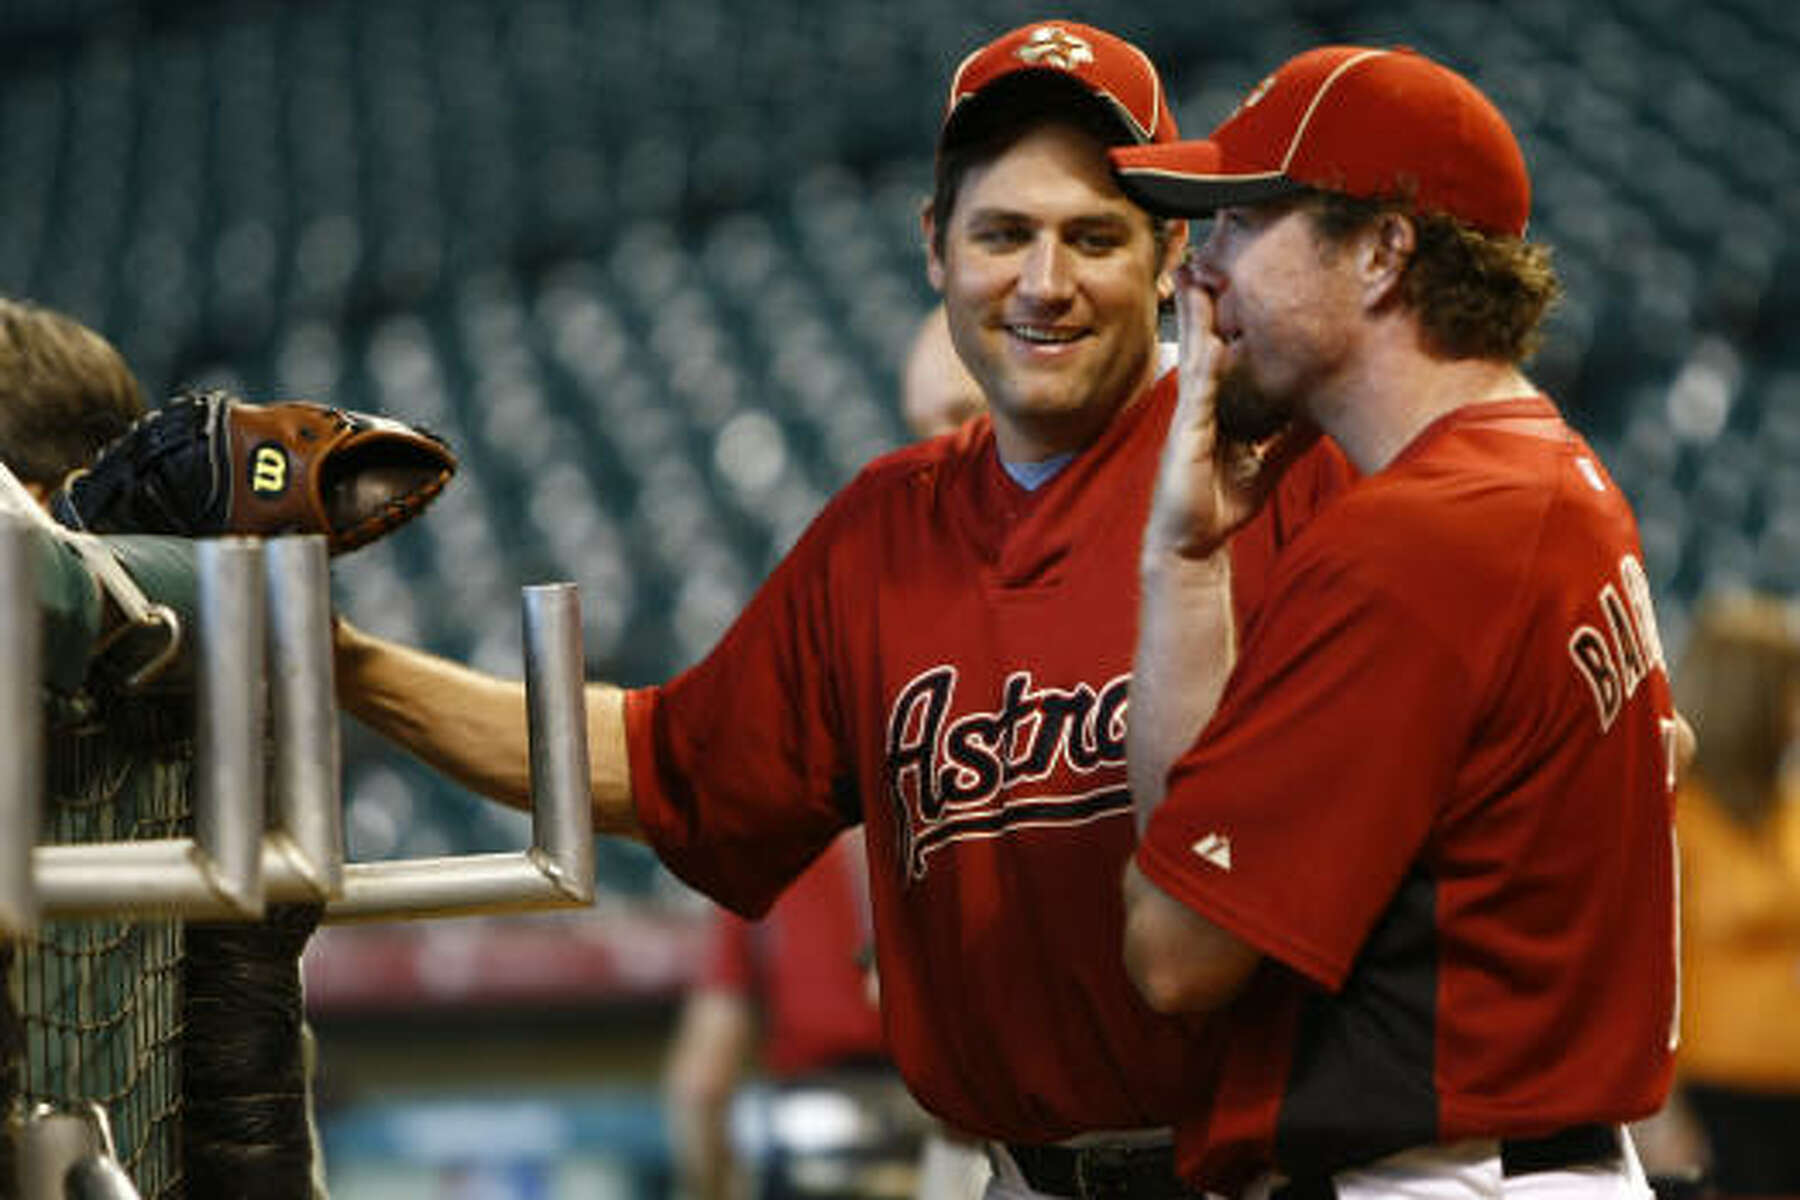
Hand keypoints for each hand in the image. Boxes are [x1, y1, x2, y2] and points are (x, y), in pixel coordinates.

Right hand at [1145, 263, 1316, 560]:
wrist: (1193, 544)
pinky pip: (1197, 388)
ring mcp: (1192, 414)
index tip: (1236, 277)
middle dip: (1204, 298)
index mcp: (1218, 406)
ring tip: (1194, 273)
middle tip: (1206, 254)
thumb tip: (1323, 410)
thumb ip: (1293, 435)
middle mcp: (1202, 403)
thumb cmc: (1220, 504)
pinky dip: (1202, 359)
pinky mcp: (1187, 431)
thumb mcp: (1269, 462)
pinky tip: (1207, 334)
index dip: (1225, 313)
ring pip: (1196, 351)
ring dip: (1194, 312)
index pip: (1222, 349)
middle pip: (1204, 338)